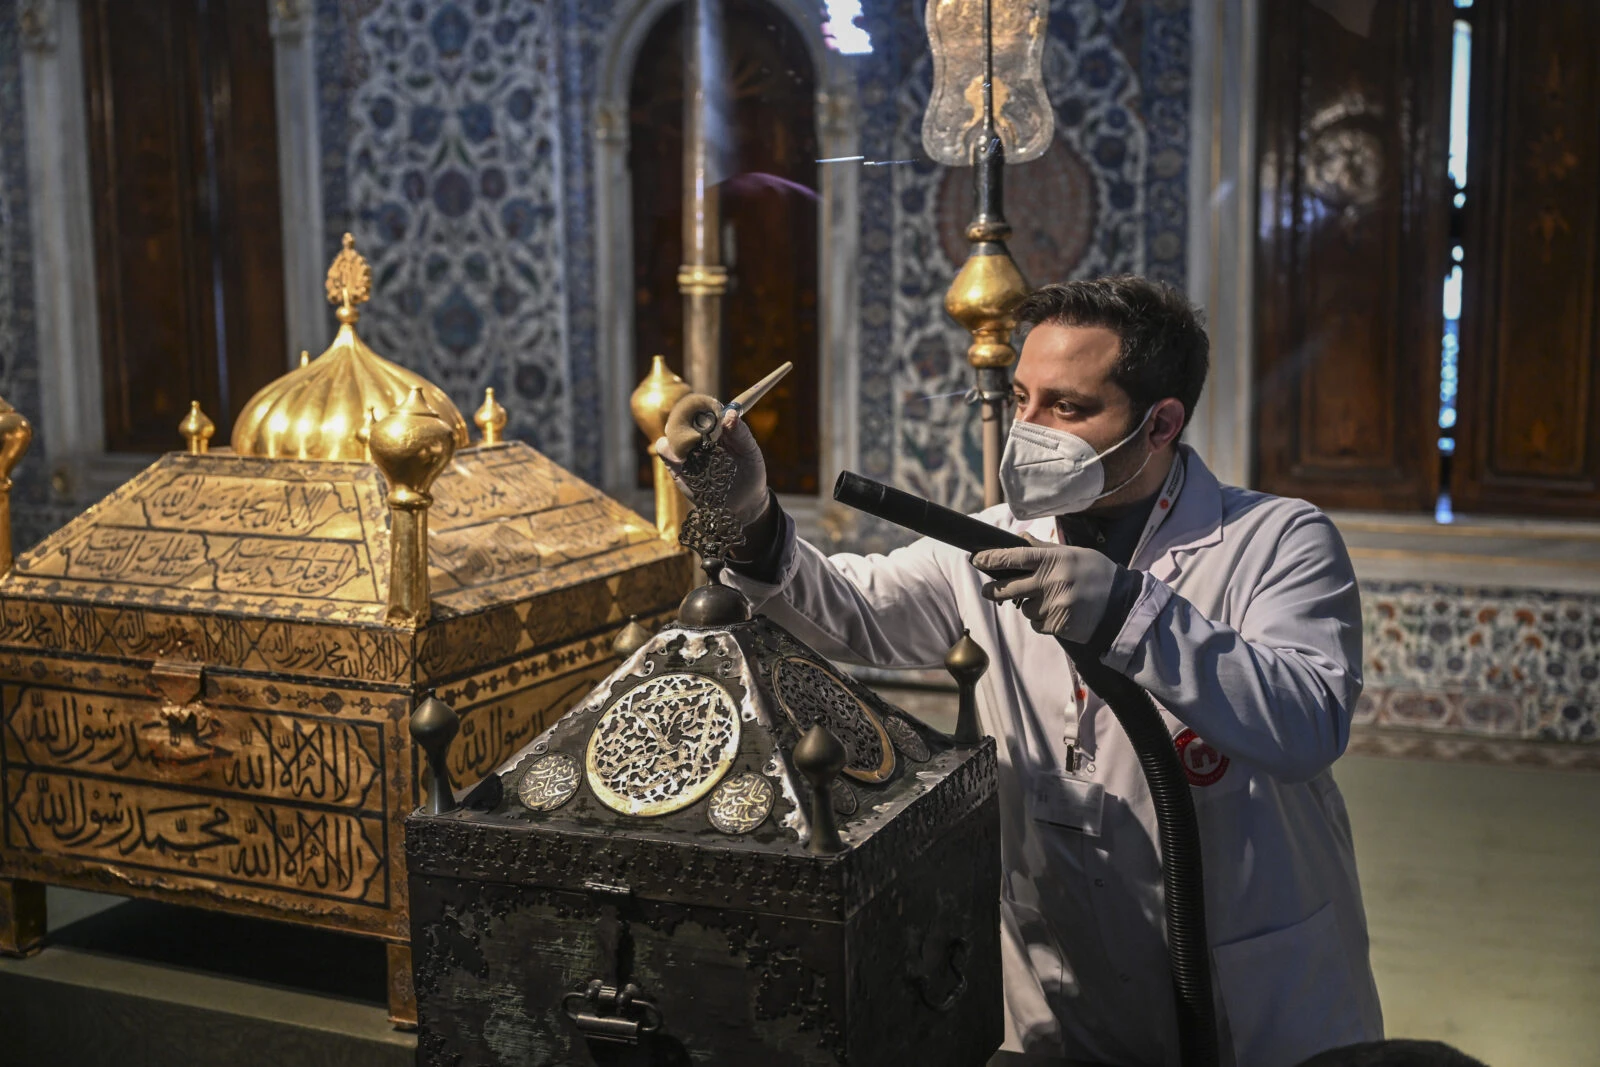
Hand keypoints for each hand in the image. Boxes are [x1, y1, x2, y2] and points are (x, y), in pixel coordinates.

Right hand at [654, 409, 770, 527]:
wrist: (742, 502)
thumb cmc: (749, 471)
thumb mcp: (750, 452)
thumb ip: (741, 433)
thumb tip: (730, 414)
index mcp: (717, 425)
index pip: (705, 406)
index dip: (703, 405)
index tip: (710, 410)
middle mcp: (699, 434)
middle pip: (683, 416)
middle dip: (685, 417)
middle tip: (697, 428)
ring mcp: (686, 449)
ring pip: (672, 432)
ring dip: (676, 434)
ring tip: (690, 444)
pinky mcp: (676, 465)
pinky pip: (665, 451)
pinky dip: (668, 449)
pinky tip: (681, 456)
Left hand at [972, 544, 1119, 642]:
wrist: (1124, 604)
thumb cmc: (1098, 574)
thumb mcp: (1074, 554)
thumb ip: (1044, 550)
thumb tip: (1021, 539)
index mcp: (1054, 560)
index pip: (1015, 557)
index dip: (992, 558)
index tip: (975, 559)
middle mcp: (1052, 582)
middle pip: (1009, 589)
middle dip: (994, 590)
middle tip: (988, 590)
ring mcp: (1054, 606)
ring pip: (1025, 609)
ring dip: (1030, 606)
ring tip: (1052, 600)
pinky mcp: (1058, 625)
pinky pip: (1037, 625)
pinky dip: (1042, 621)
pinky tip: (1059, 613)